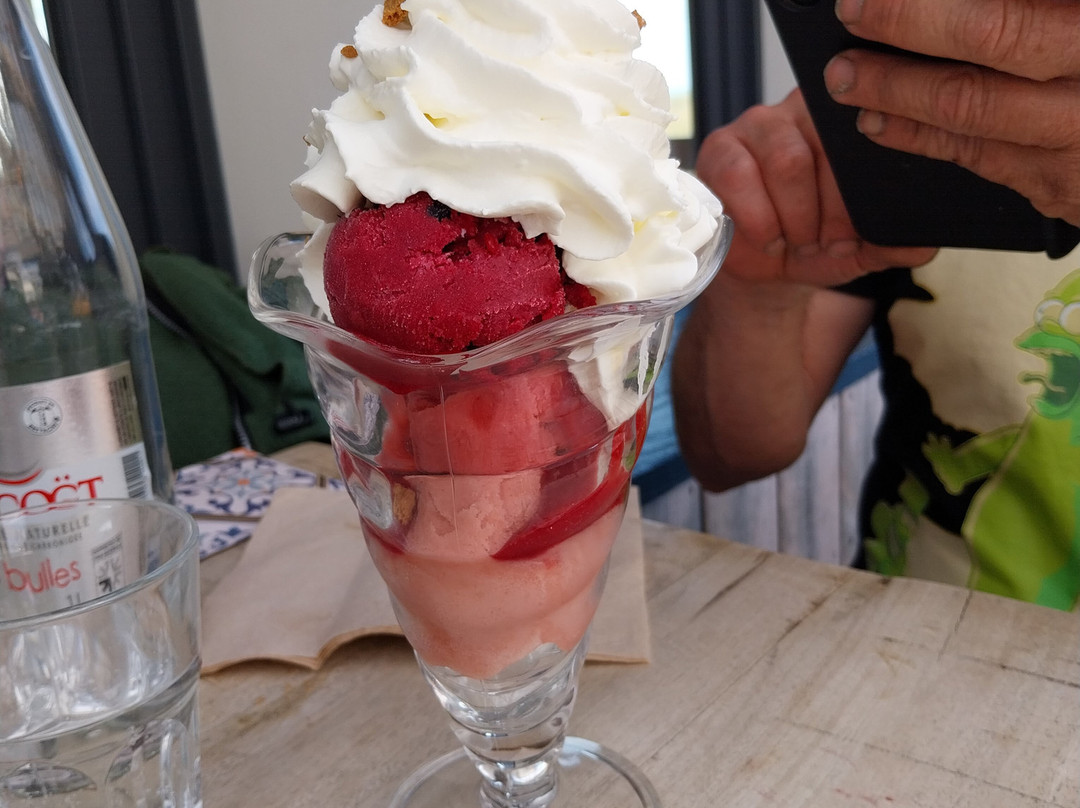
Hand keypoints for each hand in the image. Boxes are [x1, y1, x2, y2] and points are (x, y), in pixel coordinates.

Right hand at [695, 89, 936, 289]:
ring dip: (793, 217)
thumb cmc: (818, 243)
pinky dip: (758, 218)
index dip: (856, 198)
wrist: (767, 267)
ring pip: (784, 162)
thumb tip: (923, 242)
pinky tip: (768, 238)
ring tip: (797, 242)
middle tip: (825, 244)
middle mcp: (805, 108)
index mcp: (849, 122)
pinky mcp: (720, 147)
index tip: (854, 238)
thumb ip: (894, 244)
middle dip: (826, 213)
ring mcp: (758, 123)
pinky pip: (739, 176)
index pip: (861, 142)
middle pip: (824, 151)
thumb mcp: (863, 249)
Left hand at [826, 0, 1079, 225]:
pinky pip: (983, 165)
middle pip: (979, 74)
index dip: (923, 13)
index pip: (1004, 28)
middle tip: (849, 26)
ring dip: (897, 102)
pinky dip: (925, 142)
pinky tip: (886, 124)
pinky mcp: (1067, 193)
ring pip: (971, 128)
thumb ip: (1043, 6)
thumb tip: (963, 1)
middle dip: (900, 50)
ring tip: (850, 80)